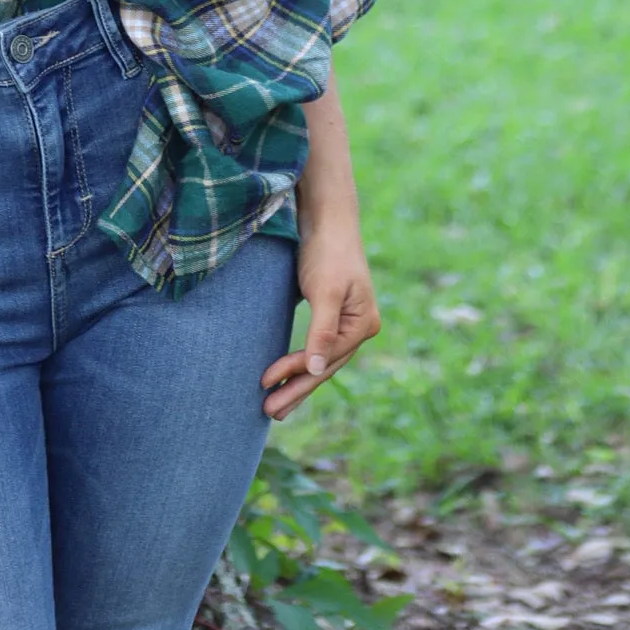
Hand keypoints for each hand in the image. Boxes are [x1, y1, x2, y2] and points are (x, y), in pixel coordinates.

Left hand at [260, 218, 380, 418]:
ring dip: (297, 382)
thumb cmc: (327, 251)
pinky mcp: (332, 315)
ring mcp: (348, 322)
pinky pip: (316, 348)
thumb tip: (316, 370)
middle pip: (325, 367)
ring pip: (321, 361)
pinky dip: (301, 363)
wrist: (327, 217)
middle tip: (269, 412)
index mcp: (364, 325)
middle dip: (296, 389)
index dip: (295, 373)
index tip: (265, 383)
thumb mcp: (324, 292)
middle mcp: (360, 328)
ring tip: (274, 405)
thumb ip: (321, 333)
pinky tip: (288, 376)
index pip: (326, 359)